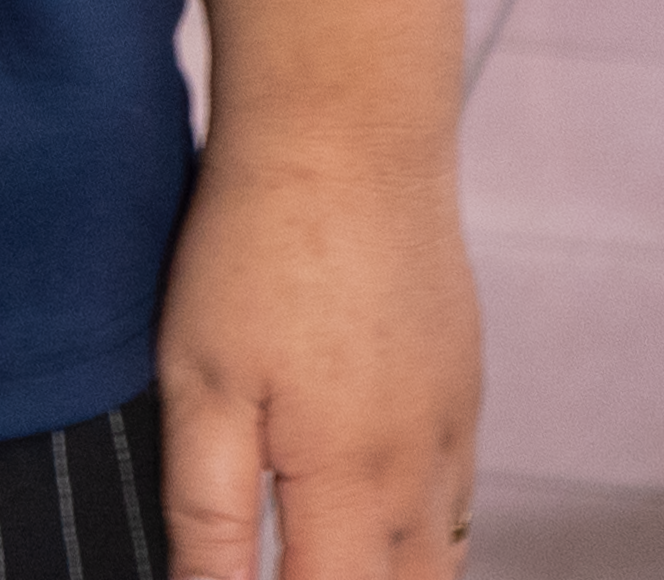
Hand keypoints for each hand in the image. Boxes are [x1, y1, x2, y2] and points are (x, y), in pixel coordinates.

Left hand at [152, 133, 482, 579]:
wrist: (350, 128)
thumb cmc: (256, 245)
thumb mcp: (200, 382)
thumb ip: (208, 515)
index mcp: (350, 481)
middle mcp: (419, 470)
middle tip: (293, 570)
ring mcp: (453, 427)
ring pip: (442, 559)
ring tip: (329, 563)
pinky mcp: (463, 386)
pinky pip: (459, 500)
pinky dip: (423, 538)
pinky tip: (377, 529)